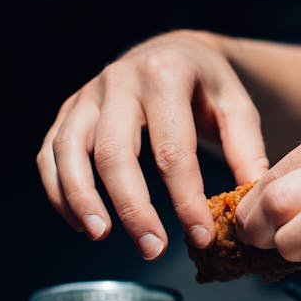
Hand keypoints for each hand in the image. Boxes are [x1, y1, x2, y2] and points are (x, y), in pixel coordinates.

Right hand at [38, 30, 268, 258]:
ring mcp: (87, 95)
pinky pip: (50, 154)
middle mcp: (118, 80)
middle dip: (132, 207)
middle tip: (152, 249)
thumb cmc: (207, 86)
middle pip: (114, 152)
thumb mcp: (236, 106)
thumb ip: (246, 149)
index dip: (185, 198)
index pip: (172, 149)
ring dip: (82, 200)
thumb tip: (251, 198)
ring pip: (69, 151)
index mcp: (165, 75)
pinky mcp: (67, 111)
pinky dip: (60, 192)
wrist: (174, 52)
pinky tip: (83, 224)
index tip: (201, 236)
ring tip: (102, 236)